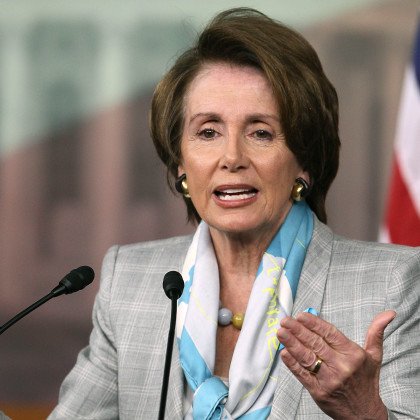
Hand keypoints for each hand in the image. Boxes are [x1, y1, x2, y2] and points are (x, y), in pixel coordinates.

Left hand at [277, 310, 395, 419]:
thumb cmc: (366, 381)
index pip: (329, 333)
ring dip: (291, 343)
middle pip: (316, 343)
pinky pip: (302, 375)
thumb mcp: (374, 356)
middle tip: (285, 320)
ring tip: (281, 332)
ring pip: (307, 357)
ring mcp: (329, 380)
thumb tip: (388, 313)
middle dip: (298, 330)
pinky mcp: (318, 392)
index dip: (314, 323)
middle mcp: (341, 366)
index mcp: (353, 354)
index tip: (300, 315)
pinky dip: (292, 363)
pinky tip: (284, 352)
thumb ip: (376, 332)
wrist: (365, 414)